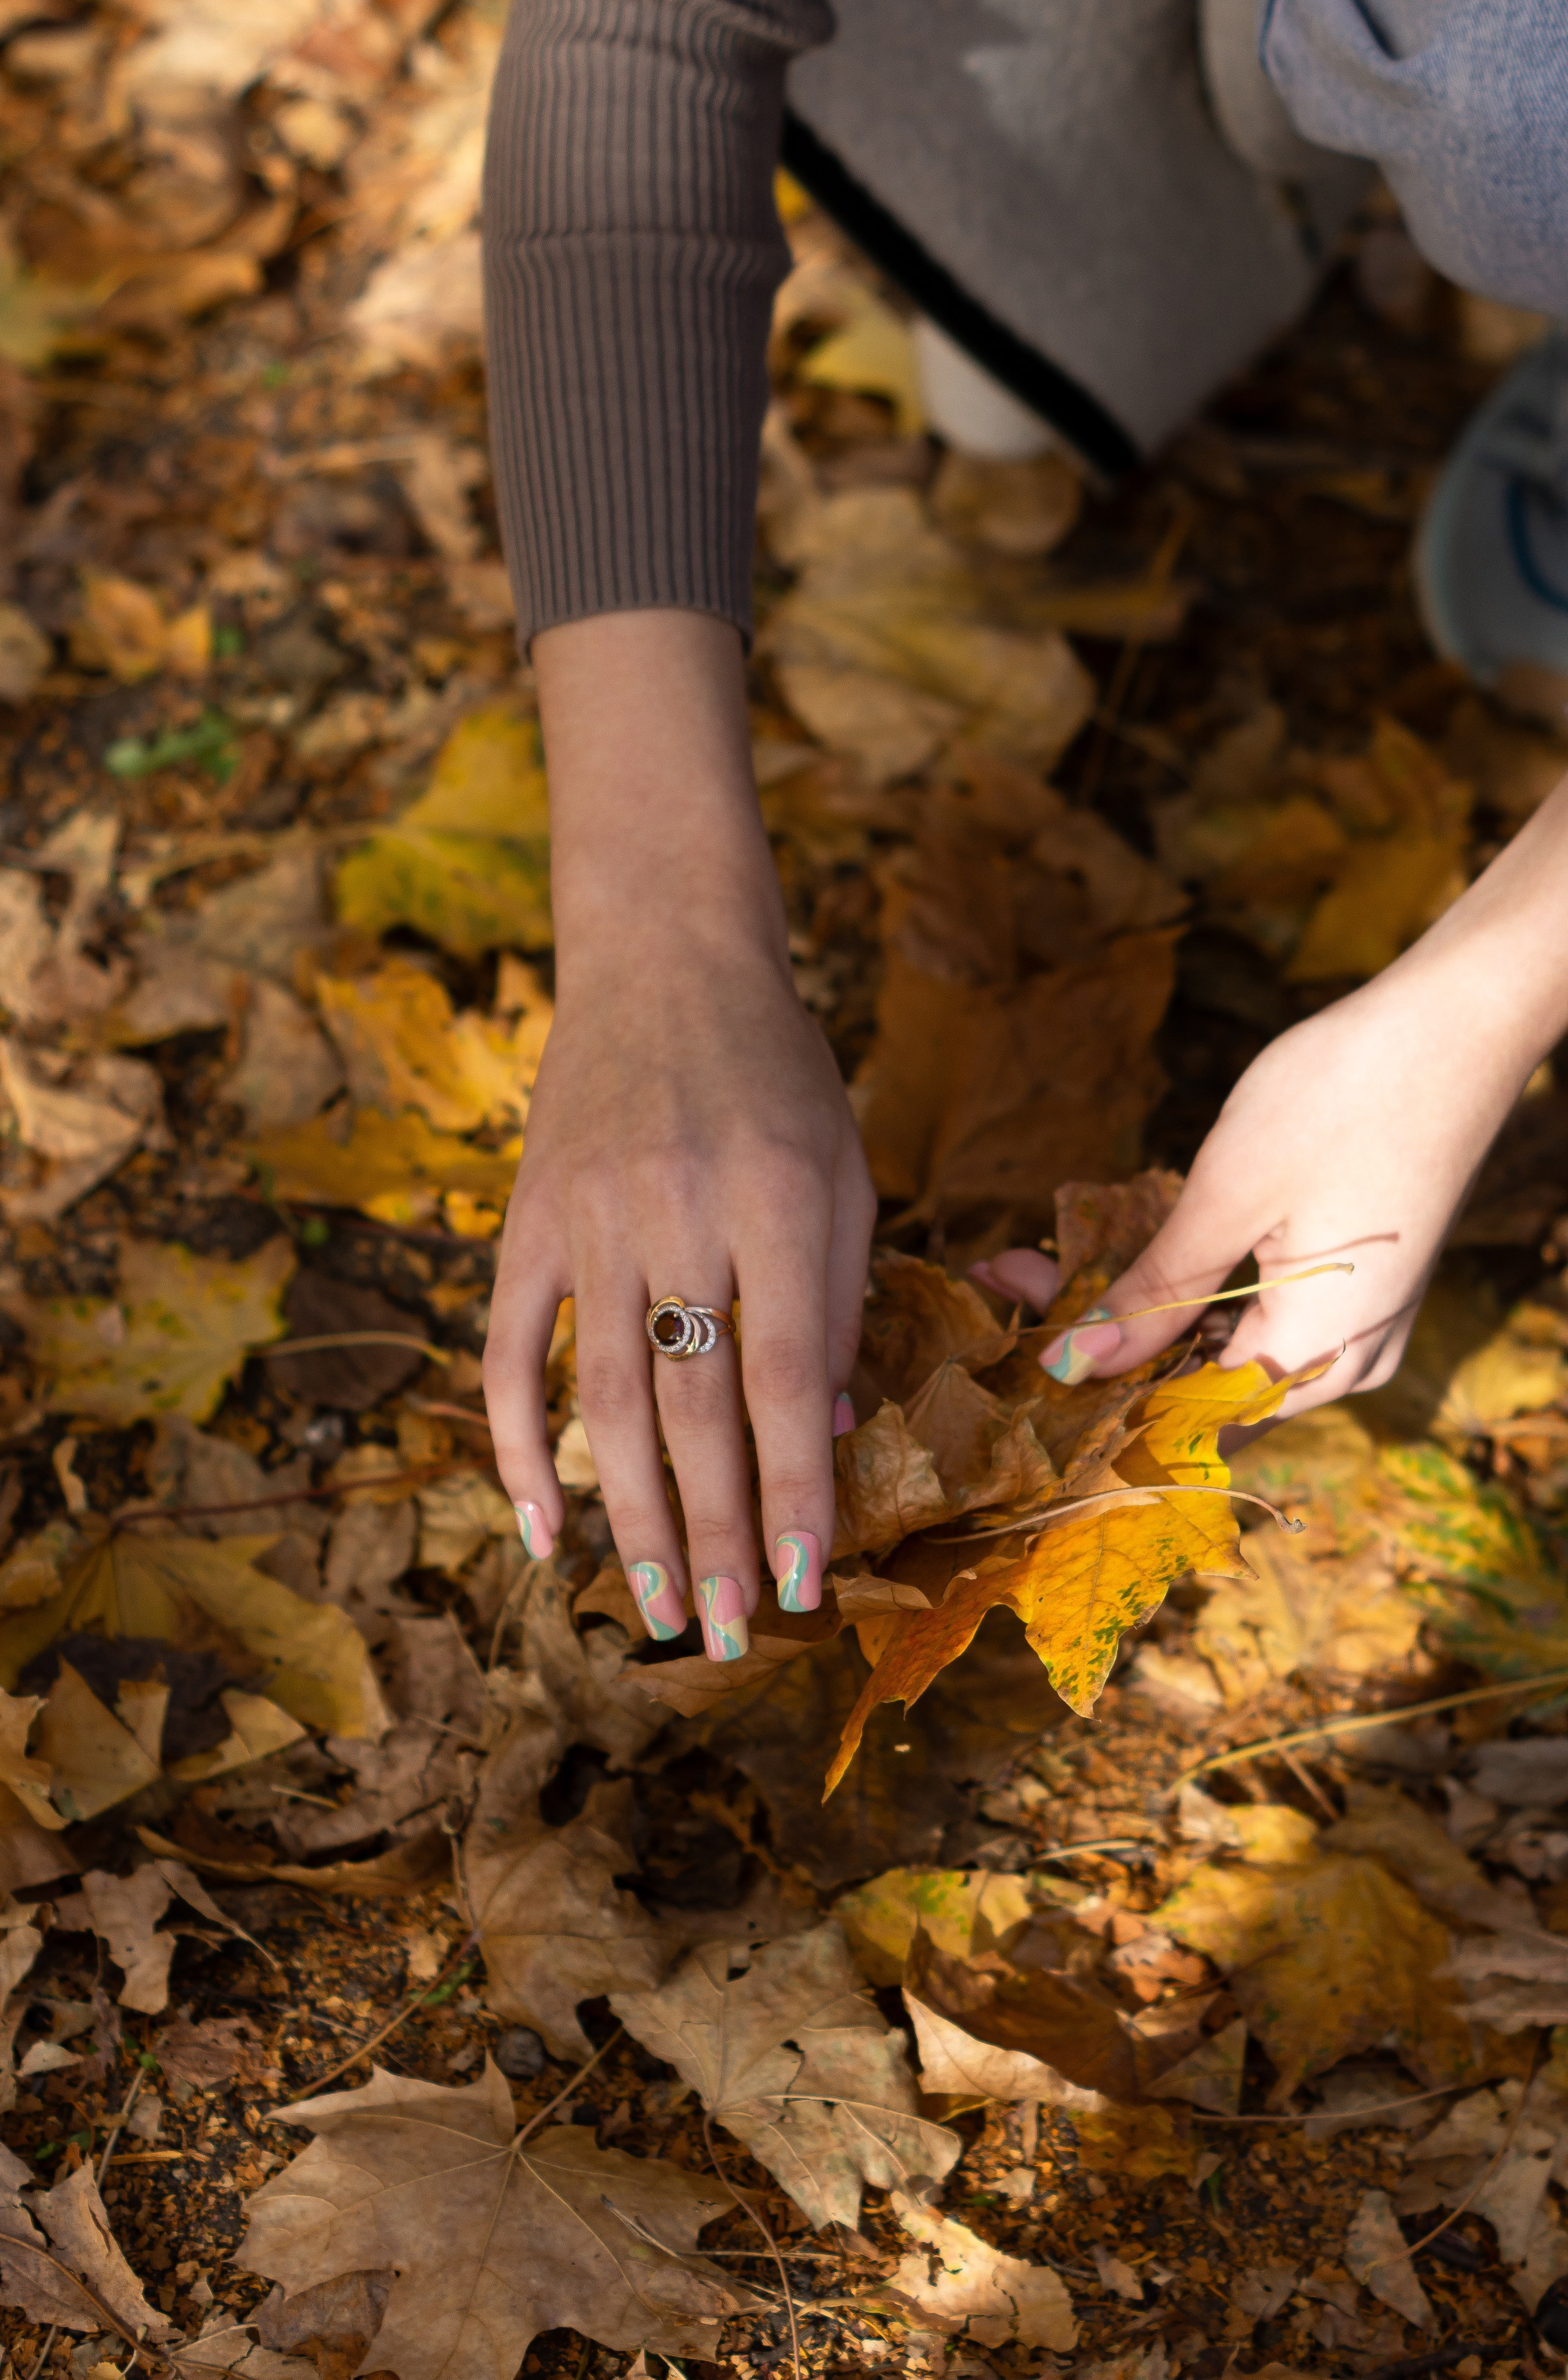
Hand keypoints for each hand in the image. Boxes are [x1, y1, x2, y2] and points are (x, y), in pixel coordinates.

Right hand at [483, 613, 874, 1657]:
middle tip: (721, 1635)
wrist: (664, 962)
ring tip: (650, 1607)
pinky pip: (511, 1350)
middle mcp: (682, 1214)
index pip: (784, 1382)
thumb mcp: (846, 1172)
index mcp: (782, 1203)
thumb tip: (824, 1433)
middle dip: (714, 1534)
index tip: (803, 1585)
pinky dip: (519, 1443)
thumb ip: (841, 1301)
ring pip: (603, 1399)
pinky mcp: (526, 1219)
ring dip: (628, 1515)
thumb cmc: (781, 1075)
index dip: (793, 1493)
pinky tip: (539, 1525)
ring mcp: (592, 1219)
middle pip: (693, 1409)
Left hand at [976, 771, 1567, 1420]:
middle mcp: (1345, 1363)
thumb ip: (1154, 1294)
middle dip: (1096, 1343)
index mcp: (1314, 1356)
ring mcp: (1358, 1328)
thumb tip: (1073, 1366)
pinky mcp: (1357, 1288)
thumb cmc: (1346, 1097)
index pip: (1181, 1424)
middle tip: (1005, 1285)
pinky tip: (1123, 1256)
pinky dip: (1190, 1292)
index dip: (1087, 1399)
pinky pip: (1261, 1318)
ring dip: (1134, 1313)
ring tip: (1037, 1266)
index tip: (1007, 1359)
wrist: (1457, 1023)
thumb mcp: (1227, 1197)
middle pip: (1196, 1387)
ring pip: (1224, 1350)